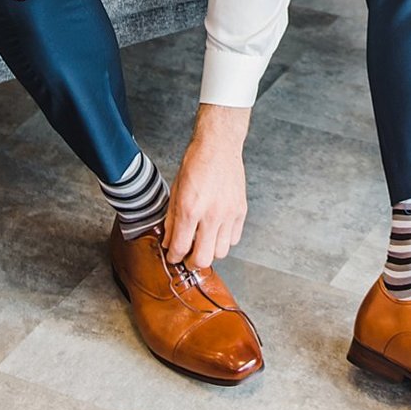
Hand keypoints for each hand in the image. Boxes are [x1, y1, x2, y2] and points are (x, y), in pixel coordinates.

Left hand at [162, 104, 248, 268]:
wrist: (218, 147)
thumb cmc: (195, 165)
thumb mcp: (176, 191)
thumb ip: (172, 220)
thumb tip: (169, 242)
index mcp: (190, 209)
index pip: (181, 247)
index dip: (174, 257)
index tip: (173, 257)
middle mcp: (212, 215)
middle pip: (204, 258)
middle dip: (192, 263)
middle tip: (186, 257)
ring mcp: (229, 214)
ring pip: (221, 252)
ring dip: (210, 251)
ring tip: (202, 242)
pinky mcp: (241, 211)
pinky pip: (234, 239)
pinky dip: (223, 240)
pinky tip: (215, 231)